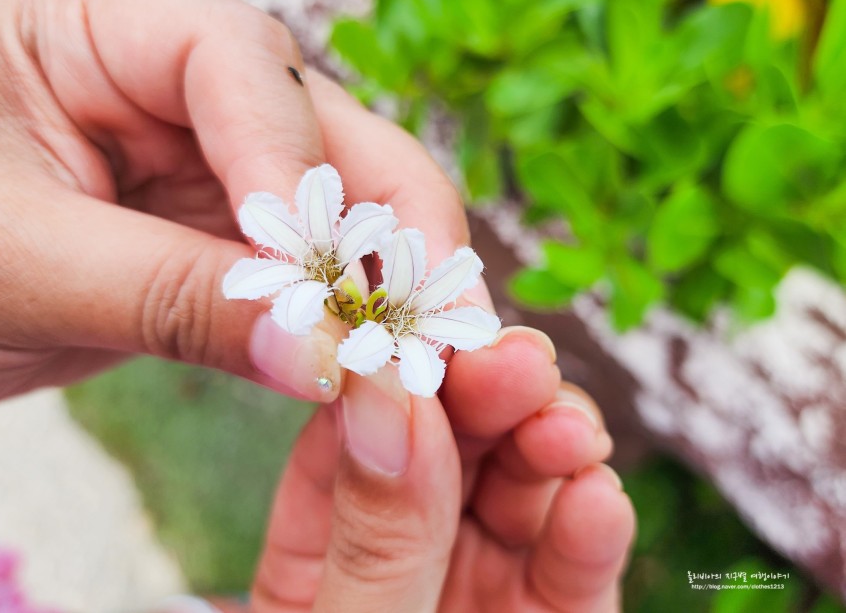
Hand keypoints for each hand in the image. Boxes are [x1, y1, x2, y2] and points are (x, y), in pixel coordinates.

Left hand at [0, 0, 475, 409]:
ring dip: (375, 276)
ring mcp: (201, 153)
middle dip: (377, 225)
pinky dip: (335, 313)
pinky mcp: (213, 228)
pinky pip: (299, 266)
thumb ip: (170, 301)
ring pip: (330, 200)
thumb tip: (326, 353)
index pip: (235, 64)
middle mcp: (169, 76)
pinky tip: (368, 355)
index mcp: (98, 24)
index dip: (292, 164)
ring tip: (420, 350)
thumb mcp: (9, 267)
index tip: (326, 274)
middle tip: (430, 322)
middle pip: (316, 128)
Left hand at [223, 331, 634, 611]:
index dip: (393, 380)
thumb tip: (382, 389)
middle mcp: (394, 555)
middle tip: (513, 361)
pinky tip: (600, 494)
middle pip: (448, 452)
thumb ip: (370, 533)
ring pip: (519, 496)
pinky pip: (569, 571)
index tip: (422, 332)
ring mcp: (471, 583)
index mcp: (314, 555)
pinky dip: (590, 532)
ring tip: (567, 427)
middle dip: (488, 401)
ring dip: (551, 450)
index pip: (351, 443)